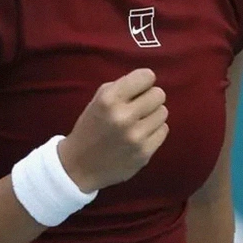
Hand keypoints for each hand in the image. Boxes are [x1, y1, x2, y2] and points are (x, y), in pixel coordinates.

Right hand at [57, 68, 168, 192]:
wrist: (79, 166)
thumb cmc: (91, 127)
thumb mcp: (99, 100)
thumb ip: (123, 86)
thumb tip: (149, 80)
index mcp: (109, 99)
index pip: (146, 76)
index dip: (144, 81)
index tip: (138, 89)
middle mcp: (123, 116)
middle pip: (159, 94)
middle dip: (150, 98)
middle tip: (139, 107)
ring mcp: (135, 136)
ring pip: (163, 112)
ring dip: (152, 115)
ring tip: (139, 122)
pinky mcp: (144, 153)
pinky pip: (163, 130)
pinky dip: (155, 131)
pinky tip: (141, 135)